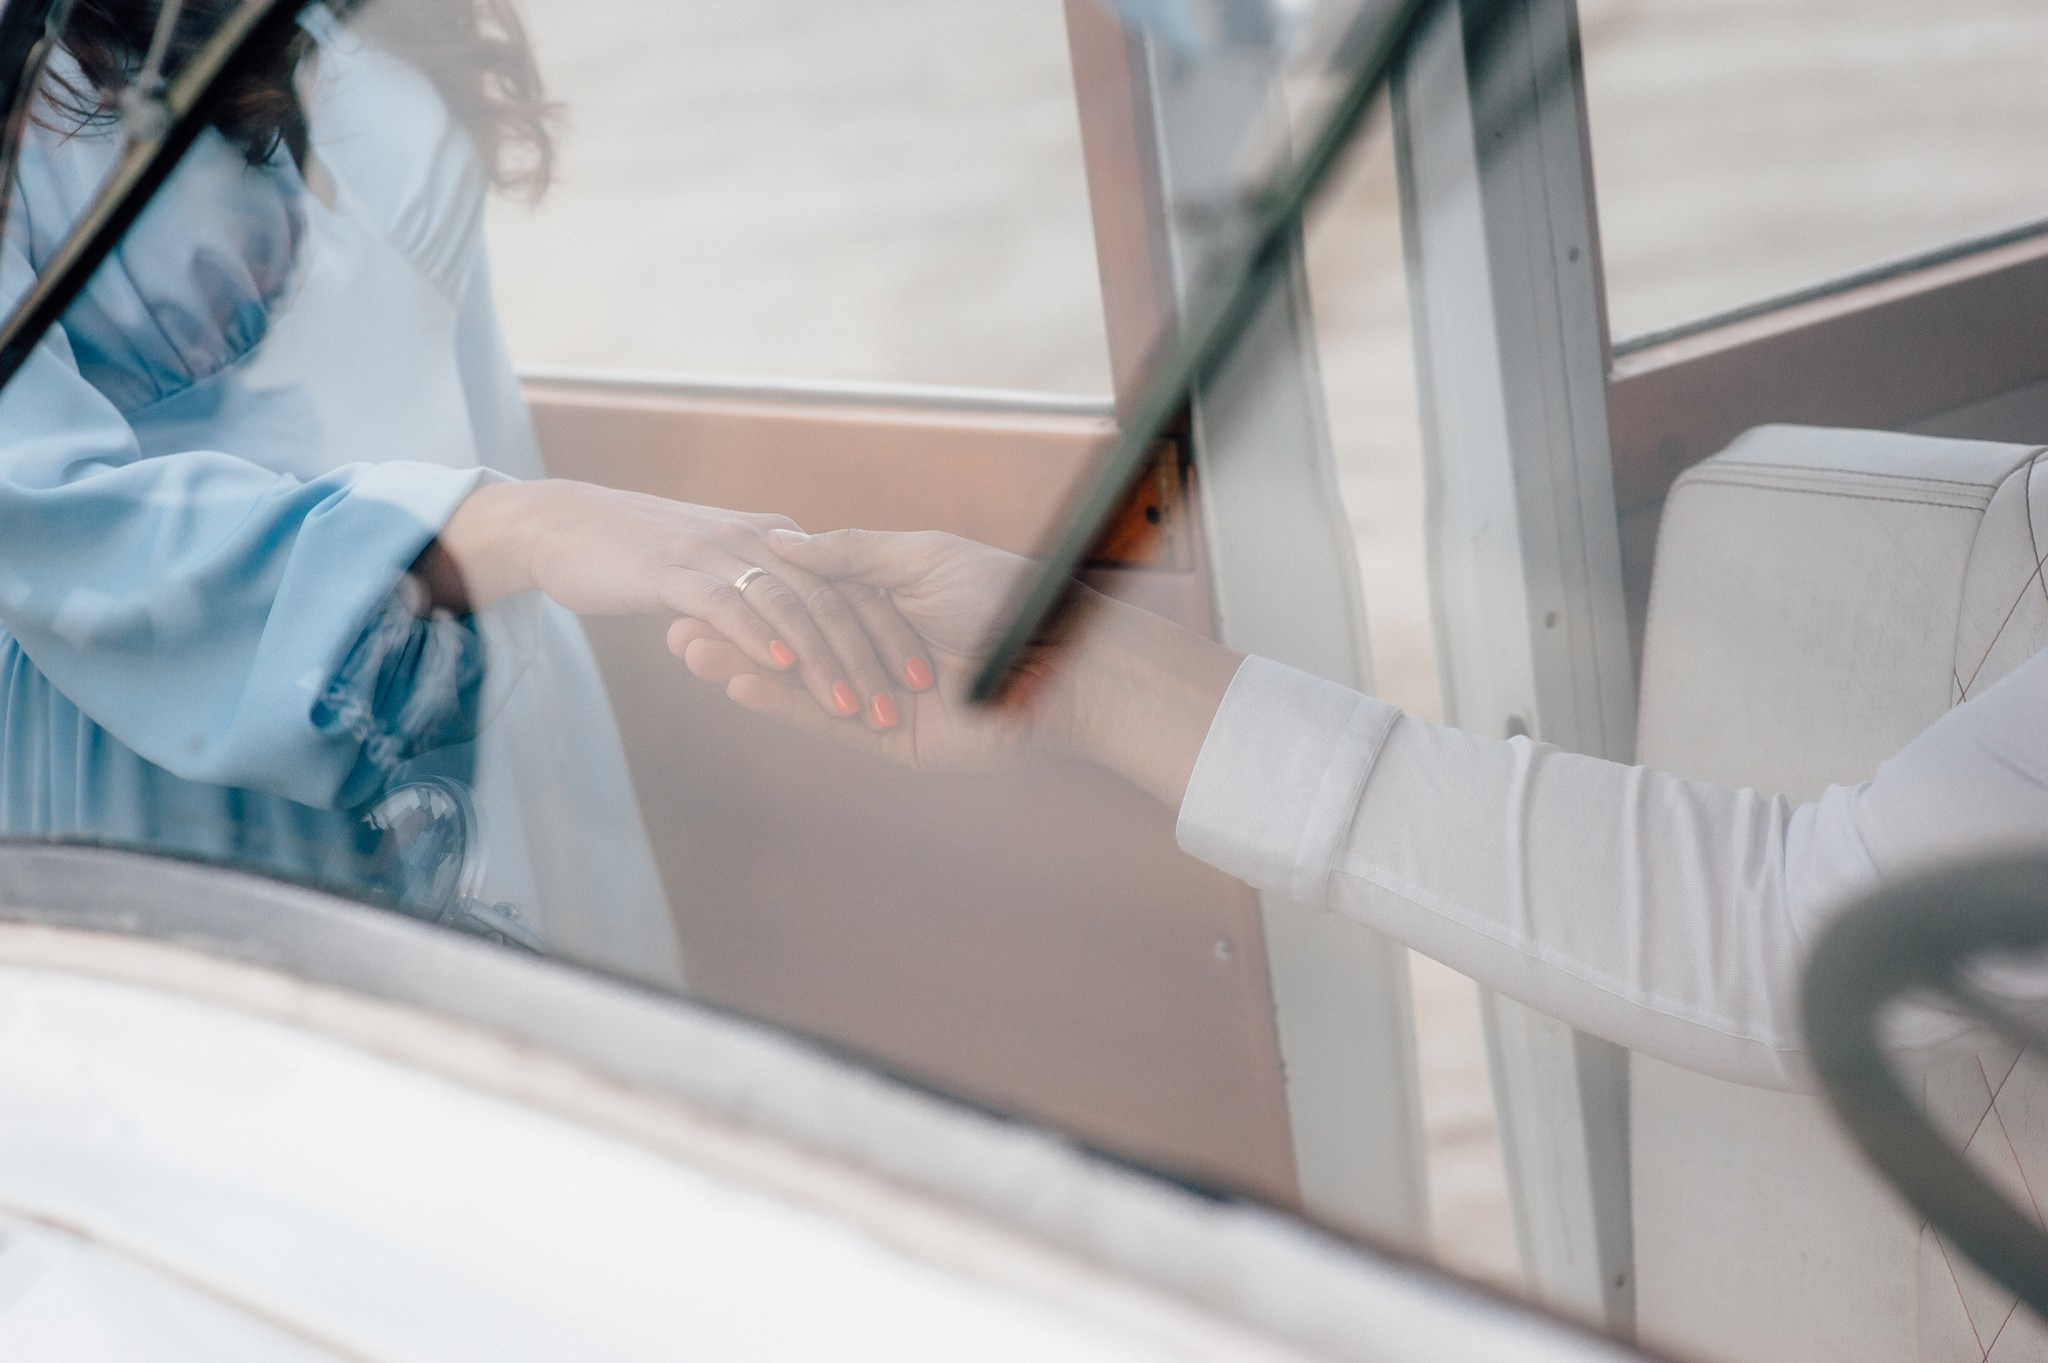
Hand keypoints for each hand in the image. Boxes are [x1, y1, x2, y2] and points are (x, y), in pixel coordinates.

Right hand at [433, 480, 933, 731]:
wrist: (561, 523)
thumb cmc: (641, 545)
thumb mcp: (722, 562)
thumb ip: (771, 584)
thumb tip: (814, 630)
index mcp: (781, 544)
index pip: (847, 588)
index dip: (882, 632)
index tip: (915, 677)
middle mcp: (761, 546)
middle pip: (830, 602)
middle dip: (868, 657)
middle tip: (897, 707)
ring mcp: (720, 557)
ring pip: (790, 609)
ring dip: (825, 662)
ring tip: (855, 708)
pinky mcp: (675, 575)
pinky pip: (728, 604)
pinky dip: (757, 635)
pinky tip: (781, 668)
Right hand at [672, 527, 1245, 808]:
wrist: (1066, 668)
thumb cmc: (1006, 600)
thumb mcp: (924, 559)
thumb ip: (854, 554)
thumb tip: (787, 543)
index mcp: (888, 598)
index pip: (807, 594)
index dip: (757, 591)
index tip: (702, 577)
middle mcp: (878, 647)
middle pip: (793, 642)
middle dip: (736, 635)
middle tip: (674, 627)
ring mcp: (880, 694)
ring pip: (800, 682)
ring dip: (743, 669)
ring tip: (687, 651)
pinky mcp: (889, 739)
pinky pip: (825, 721)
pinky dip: (781, 703)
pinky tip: (736, 683)